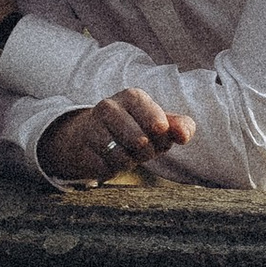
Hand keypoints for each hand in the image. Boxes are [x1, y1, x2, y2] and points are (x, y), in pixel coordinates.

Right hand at [39, 92, 195, 185]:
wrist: (91, 136)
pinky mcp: (82, 148)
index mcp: (133, 97)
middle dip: (146, 152)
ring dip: (129, 162)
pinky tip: (107, 158)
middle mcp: (109, 107)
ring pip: (122, 157)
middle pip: (141, 142)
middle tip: (141, 146)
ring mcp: (92, 127)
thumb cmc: (134, 128)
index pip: (157, 121)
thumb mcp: (160, 125)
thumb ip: (181, 126)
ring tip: (125, 151)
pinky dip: (112, 169)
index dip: (161, 132)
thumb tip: (184, 135)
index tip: (159, 131)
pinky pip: (106, 168)